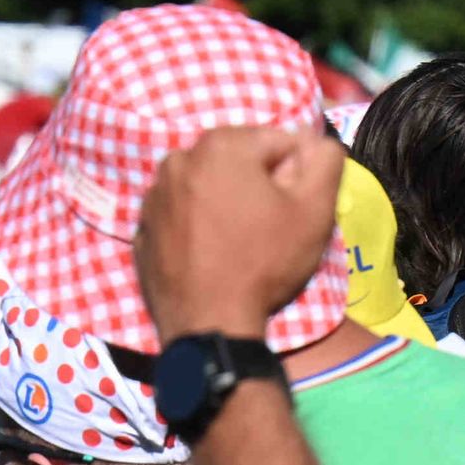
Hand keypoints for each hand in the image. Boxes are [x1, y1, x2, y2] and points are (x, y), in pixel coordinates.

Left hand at [133, 124, 345, 346]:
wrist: (210, 324)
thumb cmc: (265, 261)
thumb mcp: (315, 207)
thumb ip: (324, 158)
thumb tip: (312, 140)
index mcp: (220, 145)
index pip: (277, 143)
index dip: (294, 175)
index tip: (291, 208)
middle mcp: (177, 160)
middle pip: (237, 162)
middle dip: (255, 185)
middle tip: (264, 228)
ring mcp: (152, 197)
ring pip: (205, 187)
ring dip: (223, 203)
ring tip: (236, 242)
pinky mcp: (141, 231)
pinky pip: (179, 216)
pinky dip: (194, 226)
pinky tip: (208, 254)